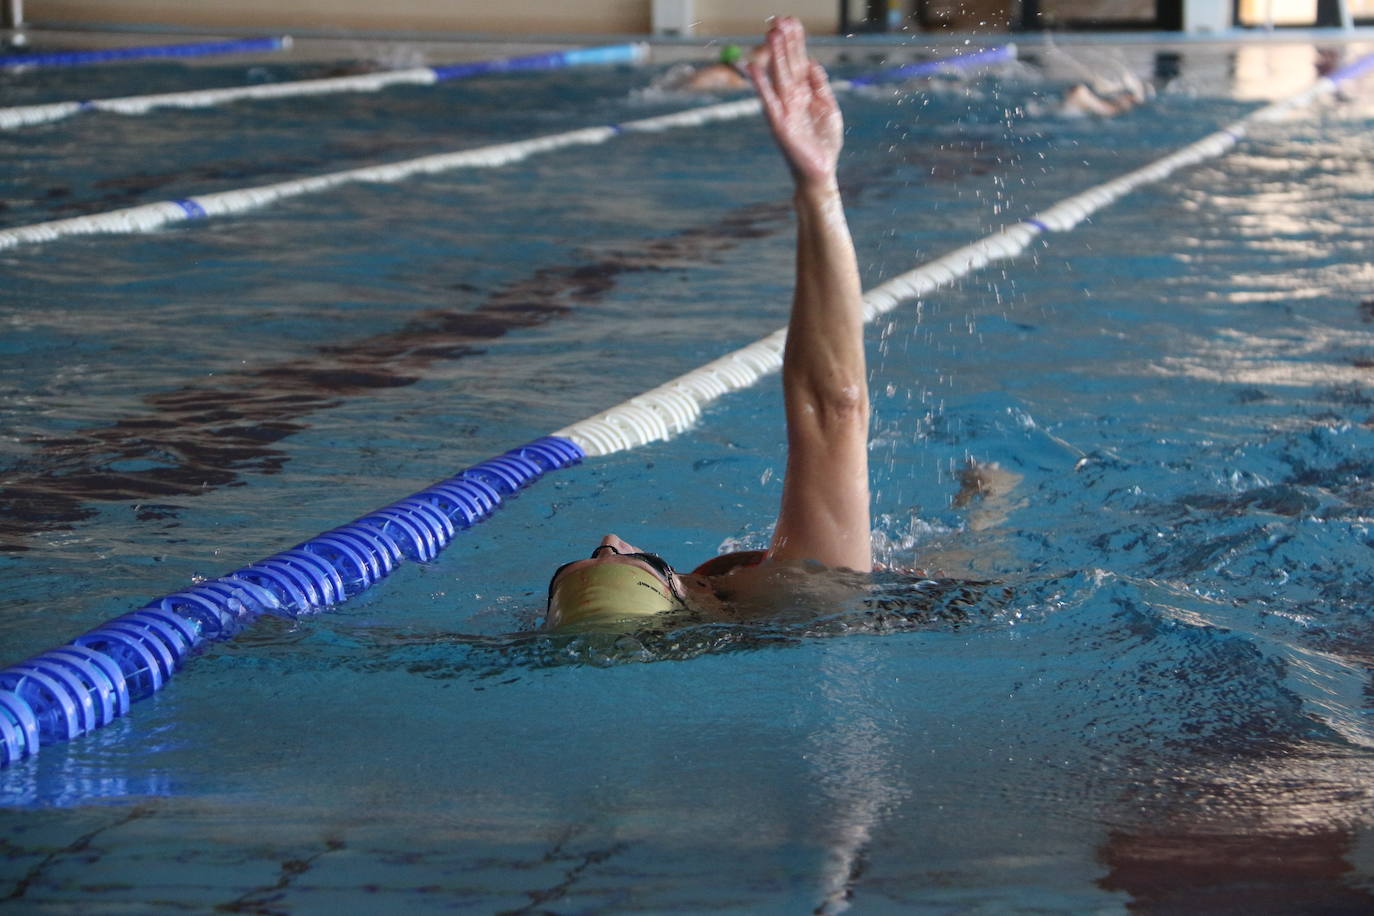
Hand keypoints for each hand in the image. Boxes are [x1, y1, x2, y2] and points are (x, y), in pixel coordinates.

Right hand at [748, 17, 842, 189]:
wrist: (821, 172)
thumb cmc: (825, 143)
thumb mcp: (829, 108)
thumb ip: (820, 85)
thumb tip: (812, 61)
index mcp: (805, 92)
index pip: (799, 61)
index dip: (796, 41)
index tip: (792, 21)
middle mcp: (792, 97)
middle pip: (788, 64)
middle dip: (784, 42)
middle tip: (779, 19)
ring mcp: (784, 109)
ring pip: (779, 76)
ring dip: (775, 55)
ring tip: (771, 33)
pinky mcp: (779, 124)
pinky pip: (769, 100)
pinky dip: (761, 85)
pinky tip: (755, 68)